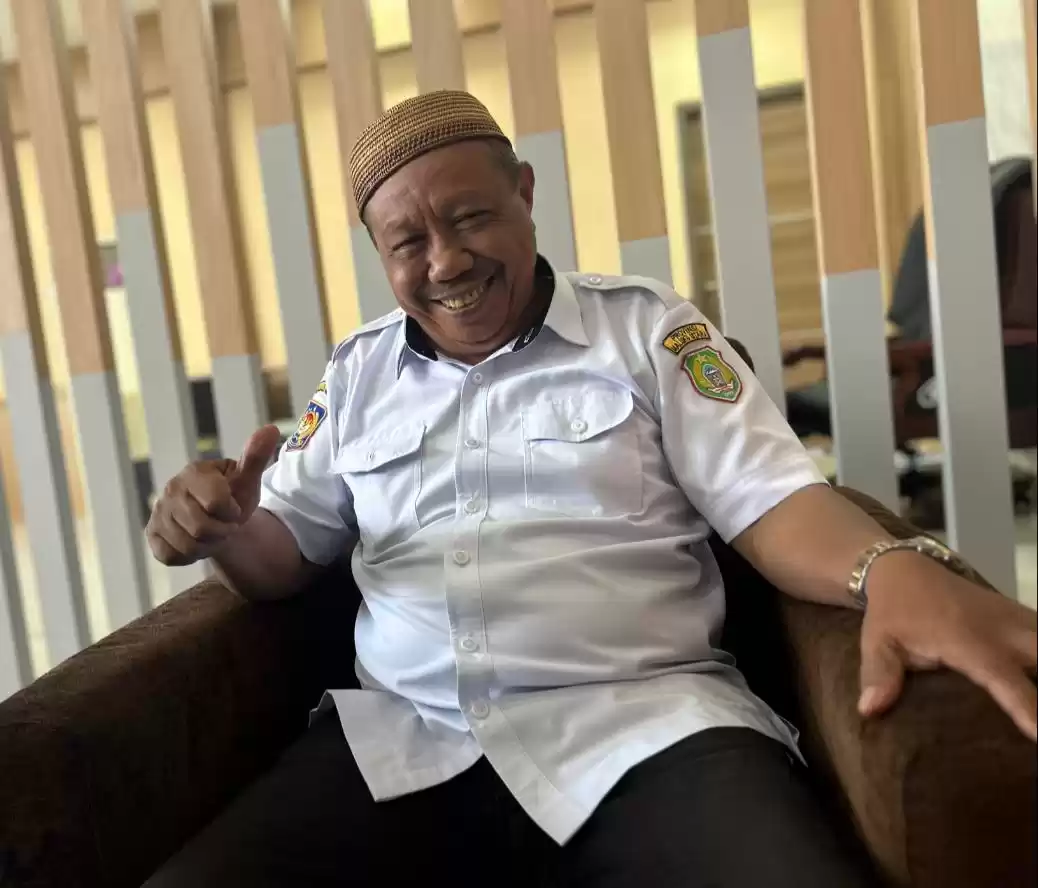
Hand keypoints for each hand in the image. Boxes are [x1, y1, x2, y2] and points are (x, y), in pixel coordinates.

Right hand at [146, 425, 281, 565]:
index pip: (216, 502)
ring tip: (212, 533)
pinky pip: (173, 556)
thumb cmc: (233, 496)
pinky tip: (196, 542)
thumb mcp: (247, 479)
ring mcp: (158, 513)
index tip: (234, 508)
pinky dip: (190, 556)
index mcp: (193, 473)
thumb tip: (270, 429)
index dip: (232, 512)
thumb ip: (256, 457)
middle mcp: (170, 490)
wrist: (217, 518)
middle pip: (201, 528)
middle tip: (225, 524)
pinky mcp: (152, 535)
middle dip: (221, 532)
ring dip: (208, 545)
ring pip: (188, 545)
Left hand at [858, 551, 1037, 739]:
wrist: (905, 570)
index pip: (1007, 680)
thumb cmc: (892, 613)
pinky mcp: (1025, 619)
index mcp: (969, 642)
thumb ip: (879, 675)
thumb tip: (869, 710)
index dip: (1029, 707)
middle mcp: (1004, 631)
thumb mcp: (877, 642)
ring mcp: (1019, 621)